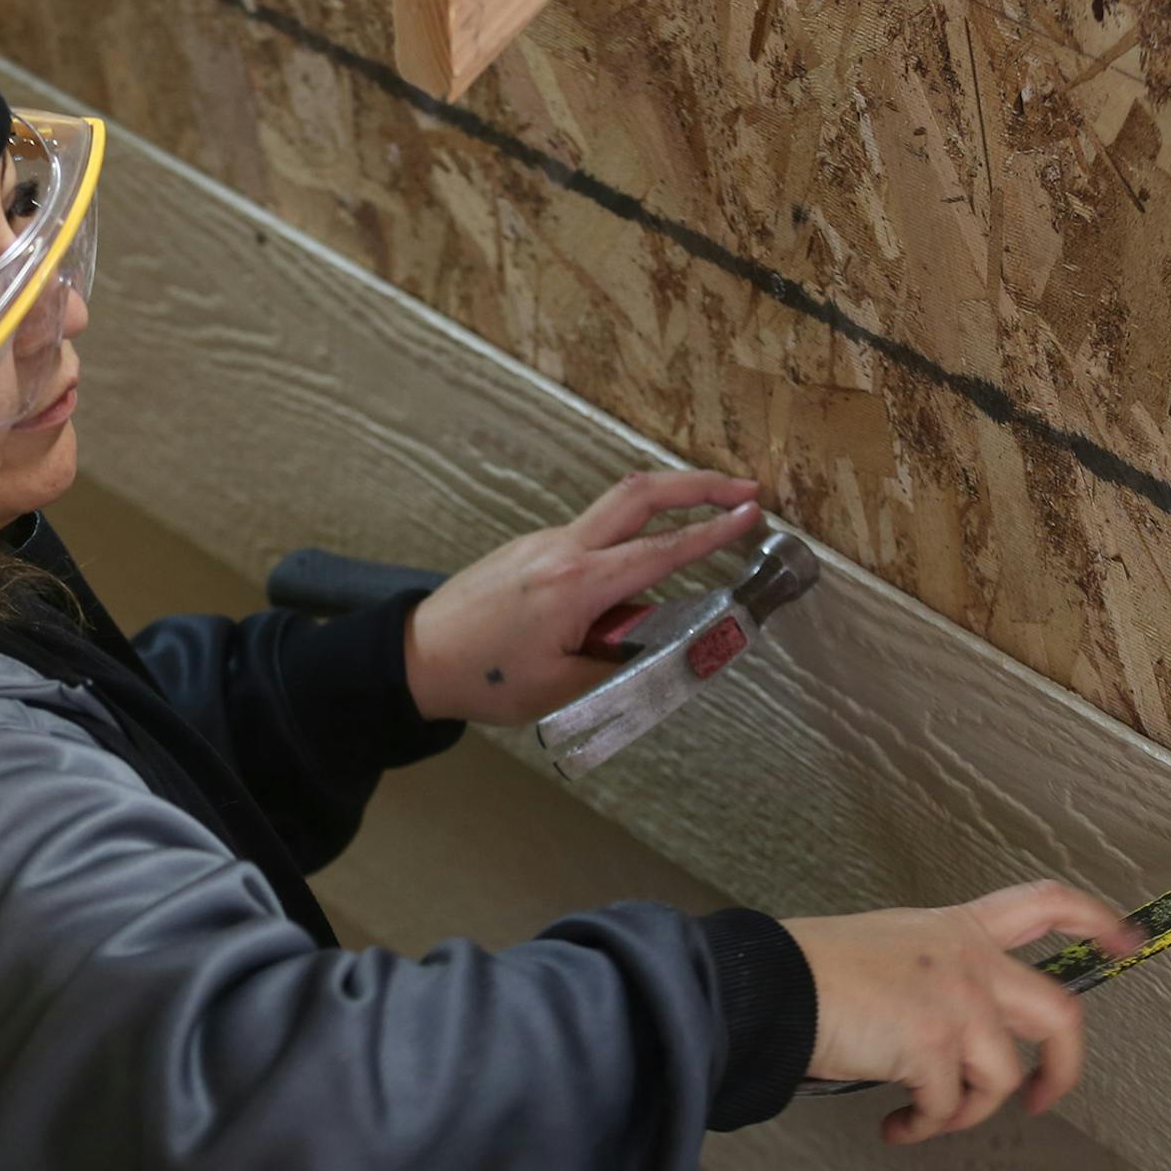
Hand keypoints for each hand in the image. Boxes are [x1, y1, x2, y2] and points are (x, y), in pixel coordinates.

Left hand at [401, 469, 762, 724]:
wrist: (418, 658)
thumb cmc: (485, 679)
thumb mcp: (563, 687)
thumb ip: (620, 661)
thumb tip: (658, 639)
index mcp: (576, 585)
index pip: (661, 551)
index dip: (713, 532)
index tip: (753, 516)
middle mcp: (562, 550)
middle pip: (640, 494)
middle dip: (698, 484)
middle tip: (744, 490)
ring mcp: (544, 542)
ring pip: (616, 509)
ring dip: (664, 509)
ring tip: (701, 532)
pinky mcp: (531, 548)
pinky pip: (591, 534)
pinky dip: (626, 540)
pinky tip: (635, 578)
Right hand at [786, 881, 1138, 1143]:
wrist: (774, 984)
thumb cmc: (811, 968)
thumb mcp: (887, 947)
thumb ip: (931, 973)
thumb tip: (940, 1030)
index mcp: (956, 929)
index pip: (1045, 905)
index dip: (1096, 921)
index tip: (1127, 939)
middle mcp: (968, 961)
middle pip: (1058, 1012)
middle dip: (1066, 1067)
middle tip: (1045, 1097)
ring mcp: (957, 1003)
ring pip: (1001, 1077)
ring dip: (964, 1112)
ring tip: (926, 1117)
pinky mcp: (935, 1047)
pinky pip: (948, 1106)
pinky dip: (923, 1126)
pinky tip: (897, 1126)